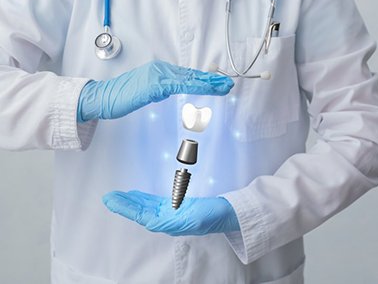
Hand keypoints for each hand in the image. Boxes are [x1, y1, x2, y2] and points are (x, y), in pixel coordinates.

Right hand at [77, 60, 233, 121]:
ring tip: (224, 87)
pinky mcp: (154, 84)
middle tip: (228, 84)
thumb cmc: (123, 96)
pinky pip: (180, 86)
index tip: (218, 83)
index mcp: (160, 71)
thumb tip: (170, 92)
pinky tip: (207, 89)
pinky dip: (196, 87)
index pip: (186, 76)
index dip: (203, 79)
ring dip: (209, 83)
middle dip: (211, 80)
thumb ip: (160, 89)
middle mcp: (161, 70)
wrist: (104, 98)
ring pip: (189, 79)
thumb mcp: (146, 91)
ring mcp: (158, 75)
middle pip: (191, 75)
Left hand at [102, 190, 239, 235]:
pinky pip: (155, 202)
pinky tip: (137, 195)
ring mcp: (171, 213)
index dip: (125, 209)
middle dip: (124, 205)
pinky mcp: (176, 206)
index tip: (111, 201)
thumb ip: (172, 221)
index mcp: (168, 223)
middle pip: (140, 212)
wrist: (227, 213)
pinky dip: (144, 198)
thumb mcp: (192, 219)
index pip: (141, 216)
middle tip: (108, 196)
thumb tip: (149, 223)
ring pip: (146, 207)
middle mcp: (167, 219)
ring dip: (131, 201)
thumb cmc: (212, 215)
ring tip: (117, 195)